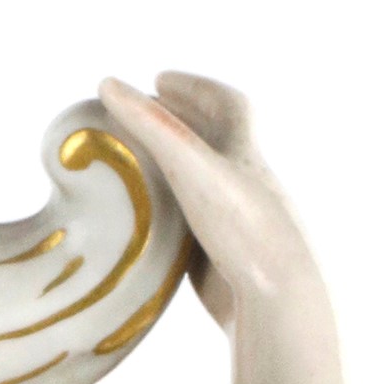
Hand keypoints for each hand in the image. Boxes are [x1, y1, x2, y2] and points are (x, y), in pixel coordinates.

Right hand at [102, 74, 319, 329]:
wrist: (276, 304)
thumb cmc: (241, 229)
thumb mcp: (190, 167)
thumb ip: (150, 126)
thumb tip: (107, 83)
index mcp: (246, 154)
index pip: (227, 104)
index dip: (194, 85)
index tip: (159, 79)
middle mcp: (246, 186)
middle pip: (217, 143)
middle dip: (182, 122)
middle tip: (143, 116)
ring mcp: (237, 226)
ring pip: (205, 188)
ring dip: (174, 172)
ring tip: (135, 165)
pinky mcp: (224, 265)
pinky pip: (194, 233)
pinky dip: (171, 218)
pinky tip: (144, 225)